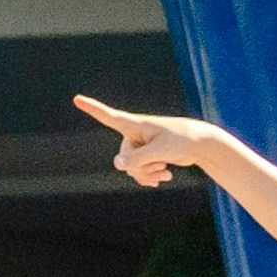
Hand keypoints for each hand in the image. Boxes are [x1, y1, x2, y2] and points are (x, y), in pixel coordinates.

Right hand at [72, 91, 219, 191]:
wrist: (200, 145)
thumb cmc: (181, 141)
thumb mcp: (159, 152)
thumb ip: (137, 159)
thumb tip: (116, 164)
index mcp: (135, 124)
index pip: (109, 117)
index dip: (92, 109)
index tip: (77, 98)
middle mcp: (133, 134)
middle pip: (125, 159)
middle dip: (142, 167)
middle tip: (162, 162)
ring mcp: (138, 146)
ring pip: (130, 169)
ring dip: (148, 174)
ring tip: (165, 168)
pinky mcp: (145, 157)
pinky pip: (137, 174)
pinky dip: (149, 178)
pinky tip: (165, 177)